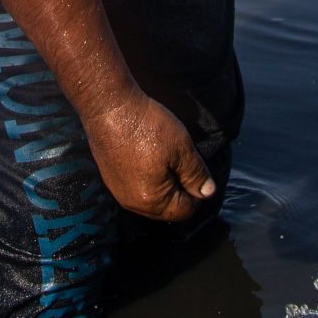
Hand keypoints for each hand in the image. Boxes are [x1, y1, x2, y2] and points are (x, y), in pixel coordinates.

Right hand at [82, 90, 216, 221]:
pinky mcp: (109, 178)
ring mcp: (117, 191)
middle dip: (179, 191)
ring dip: (163, 185)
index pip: (184, 211)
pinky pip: (135, 188)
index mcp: (151, 201)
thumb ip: (196, 174)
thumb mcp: (182, 148)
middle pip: (166, 209)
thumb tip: (208, 192)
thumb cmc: (147, 127)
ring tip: (167, 157)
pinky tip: (149, 155)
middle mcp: (132, 203)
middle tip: (183, 162)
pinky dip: (147, 178)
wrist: (108, 106)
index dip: (197, 193)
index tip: (198, 170)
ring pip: (150, 199)